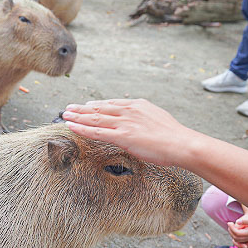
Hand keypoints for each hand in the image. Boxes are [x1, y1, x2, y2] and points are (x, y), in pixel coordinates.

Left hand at [61, 99, 203, 165]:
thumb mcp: (157, 118)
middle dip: (81, 109)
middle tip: (68, 108)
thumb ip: (143, 118)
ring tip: (65, 115)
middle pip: (99, 109)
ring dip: (77, 117)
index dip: (96, 105)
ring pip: (94, 118)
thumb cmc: (173, 136)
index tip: (85, 105)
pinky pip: (96, 131)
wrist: (182, 144)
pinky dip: (81, 128)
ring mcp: (124, 123)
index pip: (111, 103)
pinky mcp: (122, 136)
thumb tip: (136, 122)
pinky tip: (71, 126)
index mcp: (138, 105)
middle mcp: (129, 111)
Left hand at [228, 212, 247, 247]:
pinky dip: (234, 235)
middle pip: (235, 238)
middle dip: (230, 231)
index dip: (231, 228)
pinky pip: (239, 239)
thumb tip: (237, 222)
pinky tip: (234, 228)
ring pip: (236, 239)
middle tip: (230, 223)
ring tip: (231, 225)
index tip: (229, 222)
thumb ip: (246, 221)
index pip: (237, 234)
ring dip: (232, 233)